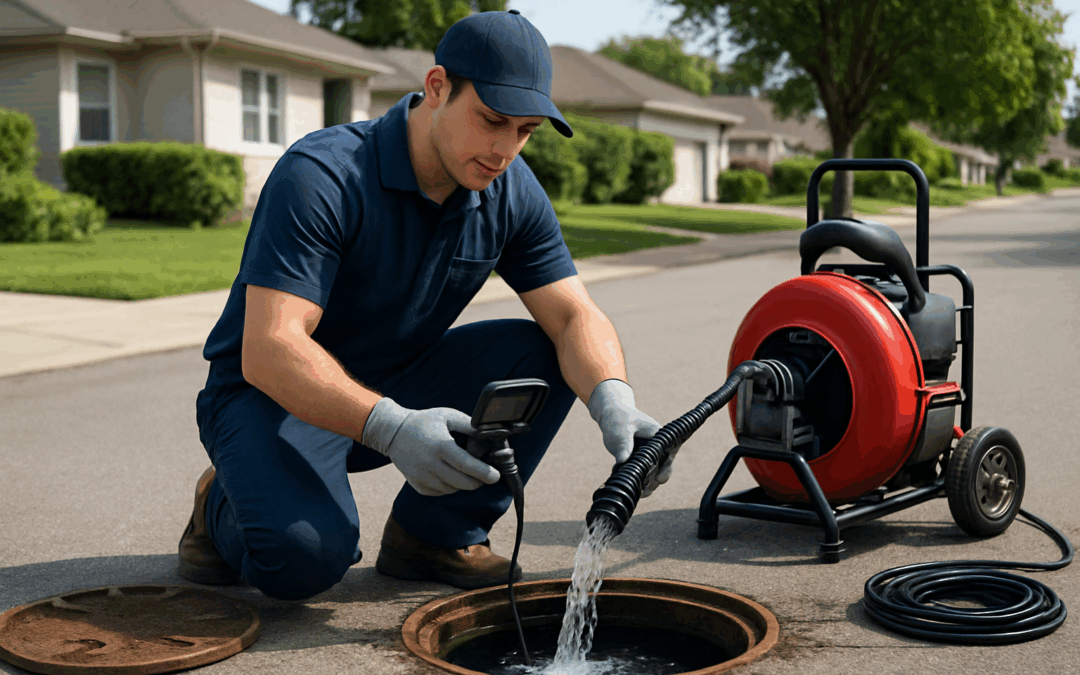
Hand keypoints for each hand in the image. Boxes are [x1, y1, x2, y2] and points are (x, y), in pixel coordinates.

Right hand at [362, 397, 500, 496]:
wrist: (393, 433)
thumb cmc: (424, 422)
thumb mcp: (447, 416)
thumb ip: (469, 425)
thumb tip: (489, 434)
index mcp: (440, 446)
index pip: (466, 465)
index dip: (484, 472)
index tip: (496, 475)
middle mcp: (430, 464)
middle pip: (462, 483)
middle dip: (478, 481)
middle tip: (485, 475)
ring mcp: (422, 477)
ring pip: (452, 489)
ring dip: (463, 483)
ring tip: (464, 470)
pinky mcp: (417, 485)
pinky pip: (441, 492)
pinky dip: (449, 486)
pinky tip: (449, 473)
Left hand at [587, 379, 680, 497]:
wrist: (611, 416)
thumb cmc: (618, 419)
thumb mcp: (620, 429)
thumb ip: (623, 444)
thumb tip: (622, 460)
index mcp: (658, 436)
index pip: (667, 454)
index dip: (666, 468)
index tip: (660, 479)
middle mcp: (657, 447)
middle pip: (662, 467)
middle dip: (655, 480)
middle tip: (646, 491)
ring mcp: (649, 455)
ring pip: (652, 473)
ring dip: (646, 484)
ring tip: (639, 494)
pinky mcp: (640, 461)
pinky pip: (641, 474)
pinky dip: (636, 481)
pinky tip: (628, 486)